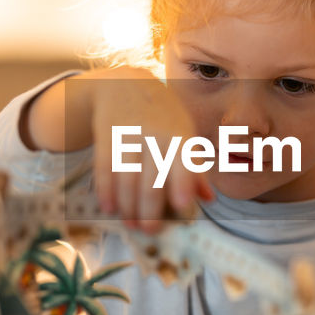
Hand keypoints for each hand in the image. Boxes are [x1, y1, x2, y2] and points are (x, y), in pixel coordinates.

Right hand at [90, 67, 213, 231]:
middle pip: (152, 178)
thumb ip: (194, 167)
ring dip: (128, 206)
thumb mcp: (184, 133)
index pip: (183, 162)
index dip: (183, 184)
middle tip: (150, 231)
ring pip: (127, 178)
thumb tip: (209, 199)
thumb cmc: (162, 116)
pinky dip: (106, 190)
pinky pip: (105, 169)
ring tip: (131, 224)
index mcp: (179, 136)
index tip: (181, 207)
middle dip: (150, 209)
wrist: (124, 84)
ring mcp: (128, 136)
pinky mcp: (106, 137)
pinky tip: (109, 207)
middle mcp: (155, 136)